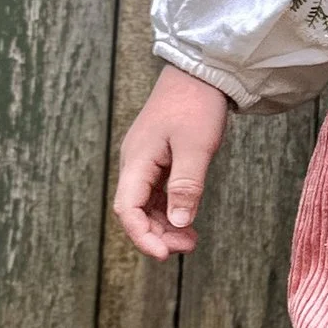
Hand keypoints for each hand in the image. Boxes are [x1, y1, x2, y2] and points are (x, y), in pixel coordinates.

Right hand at [115, 66, 229, 257]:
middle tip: (187, 246)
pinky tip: (187, 219)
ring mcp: (145, 161)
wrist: (200, 72)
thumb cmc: (196, 104)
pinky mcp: (158, 159)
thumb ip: (186, 186)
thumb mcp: (196, 147)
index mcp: (137, 160)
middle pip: (134, 211)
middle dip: (157, 233)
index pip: (127, 209)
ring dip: (164, 224)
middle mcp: (135, 163)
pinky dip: (169, 210)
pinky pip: (156, 193)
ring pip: (145, 204)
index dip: (142, 236)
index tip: (165, 254)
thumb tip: (178, 222)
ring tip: (191, 240)